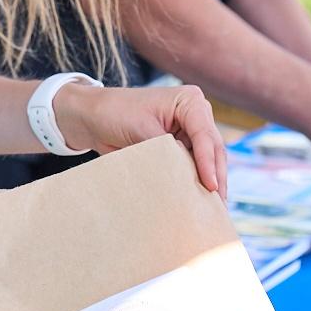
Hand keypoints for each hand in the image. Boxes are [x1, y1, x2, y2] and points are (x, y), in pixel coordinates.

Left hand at [54, 82, 226, 194]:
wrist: (93, 117)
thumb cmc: (116, 113)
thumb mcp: (142, 130)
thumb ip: (165, 150)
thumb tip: (184, 177)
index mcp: (189, 101)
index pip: (205, 135)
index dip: (208, 162)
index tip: (211, 186)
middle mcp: (195, 114)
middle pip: (213, 149)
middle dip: (217, 176)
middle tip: (218, 206)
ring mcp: (189, 132)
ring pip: (208, 160)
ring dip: (210, 182)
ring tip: (213, 209)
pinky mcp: (180, 147)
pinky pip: (193, 165)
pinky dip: (196, 181)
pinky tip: (199, 200)